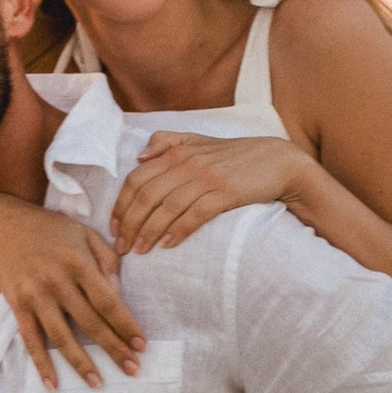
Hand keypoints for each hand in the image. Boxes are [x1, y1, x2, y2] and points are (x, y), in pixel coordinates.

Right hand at [0, 199, 144, 386]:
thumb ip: (107, 259)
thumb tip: (118, 292)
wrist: (2, 227)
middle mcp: (57, 281)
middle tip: (132, 369)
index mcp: (78, 262)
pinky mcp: (18, 306)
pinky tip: (54, 384)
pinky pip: (31, 340)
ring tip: (98, 383)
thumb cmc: (51, 230)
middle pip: (90, 323)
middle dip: (113, 348)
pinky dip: (41, 364)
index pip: (108, 301)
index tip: (141, 345)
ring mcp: (36, 296)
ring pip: (61, 337)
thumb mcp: (85, 233)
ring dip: (81, 363)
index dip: (126, 325)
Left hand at [110, 131, 311, 258]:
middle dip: (130, 223)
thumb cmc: (234, 156)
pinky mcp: (226, 192)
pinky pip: (196, 214)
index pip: (136, 178)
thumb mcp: (198, 141)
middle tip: (122, 247)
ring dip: (149, 231)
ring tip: (139, 251)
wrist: (277, 161)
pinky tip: (168, 245)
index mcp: (177, 151)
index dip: (121, 205)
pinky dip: (179, 230)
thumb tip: (138, 156)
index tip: (114, 228)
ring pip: (167, 207)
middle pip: (147, 195)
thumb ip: (167, 142)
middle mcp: (188, 162)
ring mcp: (207, 177)